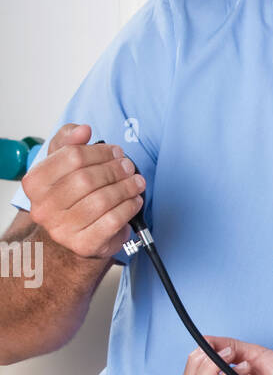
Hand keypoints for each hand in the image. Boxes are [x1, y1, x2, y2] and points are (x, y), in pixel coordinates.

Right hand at [23, 123, 145, 259]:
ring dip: (125, 188)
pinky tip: (134, 201)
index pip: (72, 157)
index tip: (116, 152)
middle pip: (87, 179)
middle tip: (129, 167)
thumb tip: (83, 130)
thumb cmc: (69, 198)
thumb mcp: (61, 164)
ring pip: (102, 200)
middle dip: (115, 170)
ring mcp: (62, 229)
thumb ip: (68, 141)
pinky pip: (112, 221)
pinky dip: (128, 208)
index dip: (100, 152)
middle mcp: (44, 207)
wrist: (69, 239)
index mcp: (35, 183)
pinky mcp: (83, 244)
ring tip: (136, 183)